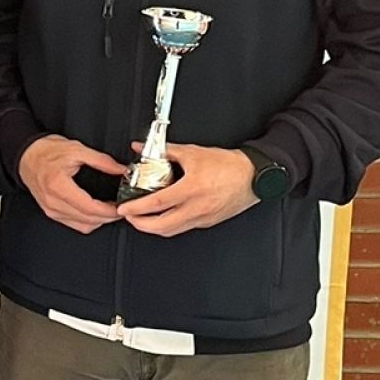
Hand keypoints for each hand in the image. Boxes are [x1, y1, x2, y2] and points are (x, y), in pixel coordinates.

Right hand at [18, 134, 125, 233]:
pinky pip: (74, 224)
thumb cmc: (46, 152)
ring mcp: (51, 209)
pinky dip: (88, 221)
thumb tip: (121, 170)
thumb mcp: (76, 149)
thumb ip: (101, 161)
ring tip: (110, 209)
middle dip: (109, 217)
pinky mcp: (51, 213)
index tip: (122, 207)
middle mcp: (53, 202)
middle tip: (122, 208)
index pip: (89, 207)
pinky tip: (95, 212)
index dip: (109, 211)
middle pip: (88, 220)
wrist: (27, 156)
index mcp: (59, 186)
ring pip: (83, 226)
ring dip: (99, 220)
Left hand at [118, 143, 256, 236]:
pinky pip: (184, 227)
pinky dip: (170, 225)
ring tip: (142, 219)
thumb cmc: (228, 165)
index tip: (125, 208)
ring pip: (172, 231)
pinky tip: (164, 217)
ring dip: (154, 228)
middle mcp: (197, 207)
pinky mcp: (208, 222)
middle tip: (130, 217)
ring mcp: (203, 217)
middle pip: (162, 226)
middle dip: (140, 225)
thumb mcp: (193, 153)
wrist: (254, 176)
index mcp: (192, 189)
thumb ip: (164, 151)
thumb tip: (140, 148)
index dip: (137, 208)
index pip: (157, 204)